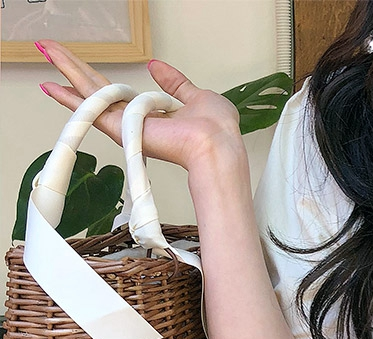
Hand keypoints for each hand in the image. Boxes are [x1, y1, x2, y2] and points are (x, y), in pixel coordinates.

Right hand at [36, 39, 242, 170]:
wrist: (216, 145)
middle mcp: (137, 121)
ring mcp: (127, 125)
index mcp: (153, 114)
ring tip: (44, 50)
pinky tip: (51, 84)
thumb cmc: (216, 129)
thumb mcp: (196, 95)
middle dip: (74, 68)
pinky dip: (70, 94)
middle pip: (98, 89)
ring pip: (89, 93)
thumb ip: (174, 83)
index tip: (82, 65)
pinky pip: (91, 108)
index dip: (100, 78)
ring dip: (66, 70)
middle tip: (50, 49)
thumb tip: (156, 66)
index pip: (119, 93)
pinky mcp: (122, 129)